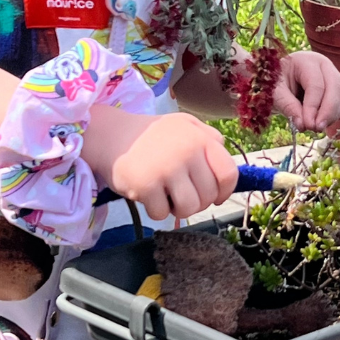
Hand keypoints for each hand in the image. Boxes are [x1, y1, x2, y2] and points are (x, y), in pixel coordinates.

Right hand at [85, 108, 239, 220]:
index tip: (215, 196)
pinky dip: (156, 210)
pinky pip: (162, 214)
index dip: (224, 191)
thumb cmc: (152, 135)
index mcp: (201, 138)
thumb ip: (209, 139)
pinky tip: (149, 196)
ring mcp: (166, 169)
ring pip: (189, 208)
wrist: (111, 135)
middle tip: (182, 195)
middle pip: (208, 195)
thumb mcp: (186, 125)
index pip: (228, 173)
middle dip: (198, 202)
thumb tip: (227, 170)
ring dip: (180, 210)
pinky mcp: (145, 185)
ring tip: (169, 197)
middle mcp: (187, 152)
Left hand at [273, 51, 339, 130]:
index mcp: (307, 61)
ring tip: (316, 126)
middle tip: (316, 129)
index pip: (316, 85)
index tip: (307, 126)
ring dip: (334, 115)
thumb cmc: (276, 84)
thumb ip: (288, 106)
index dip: (313, 107)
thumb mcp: (275, 93)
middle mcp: (325, 65)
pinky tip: (326, 121)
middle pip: (335, 88)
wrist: (281, 81)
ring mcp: (336, 75)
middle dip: (328, 112)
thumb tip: (303, 125)